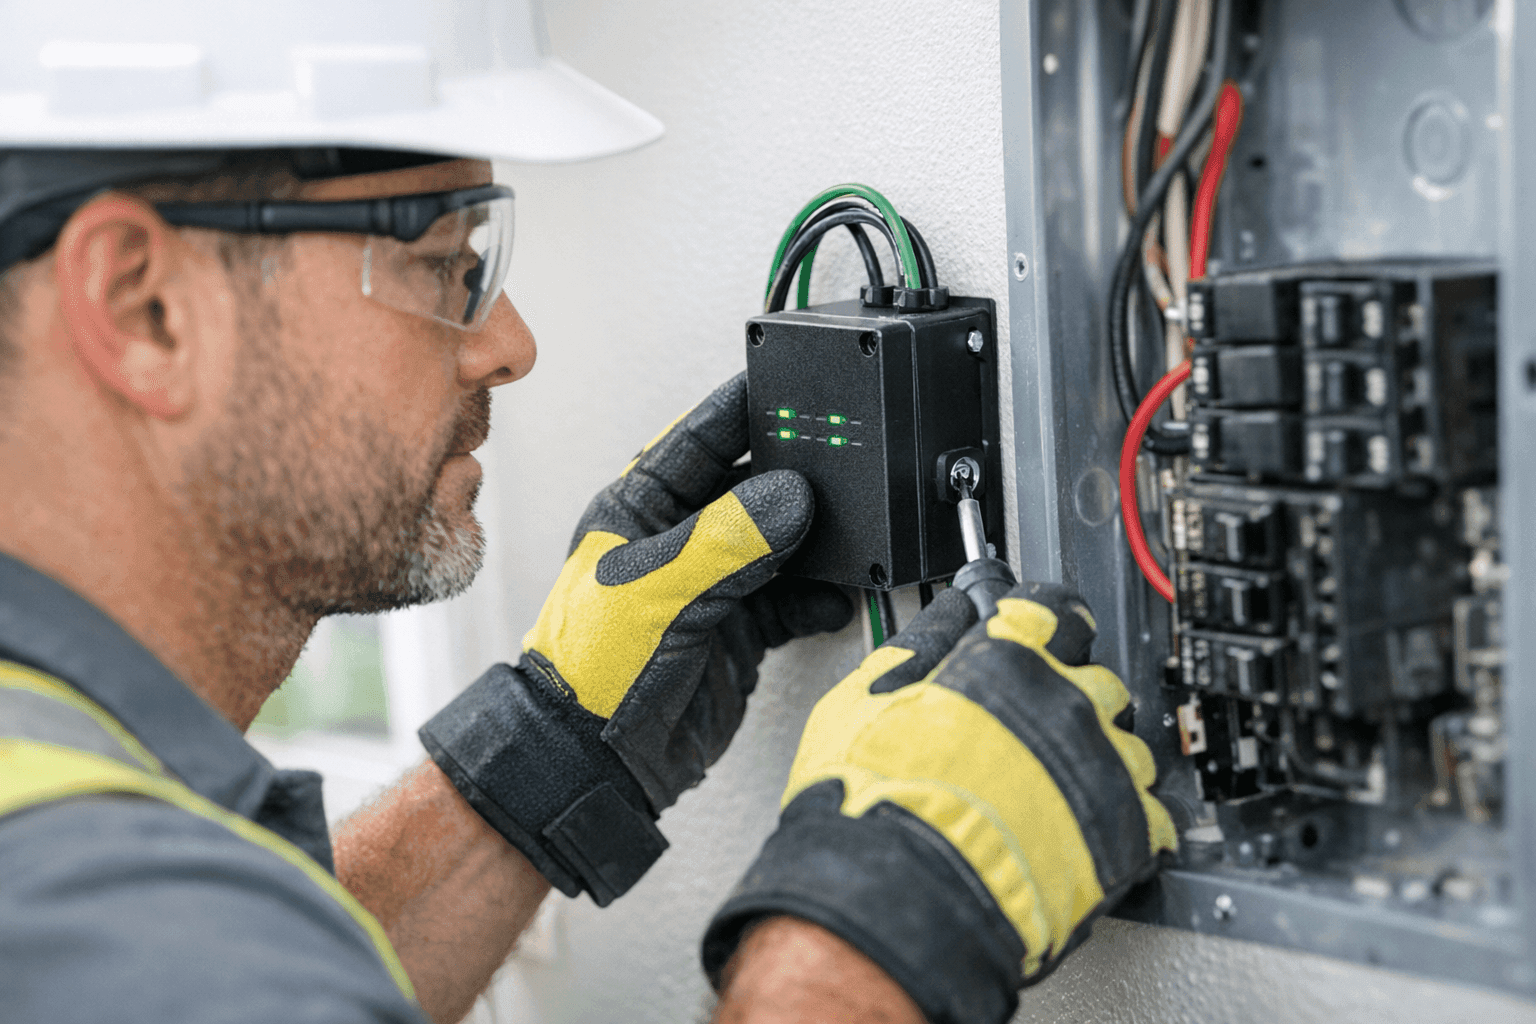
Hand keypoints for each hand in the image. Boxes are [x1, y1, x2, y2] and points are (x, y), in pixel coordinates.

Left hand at [420, 374, 851, 904]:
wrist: (598, 760)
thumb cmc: (589, 670)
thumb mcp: (657, 587)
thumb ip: (727, 539)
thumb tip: (788, 495)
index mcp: (639, 507)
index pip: (699, 440)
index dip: (743, 410)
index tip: (790, 386)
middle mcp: (679, 539)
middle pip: (751, 486)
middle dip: (795, 476)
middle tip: (840, 462)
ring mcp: (712, 583)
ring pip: (780, 541)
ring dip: (815, 541)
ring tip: (850, 536)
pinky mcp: (740, 627)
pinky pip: (793, 599)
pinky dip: (819, 598)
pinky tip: (836, 597)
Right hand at [703, 583, 1175, 1023]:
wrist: (899, 893)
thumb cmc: (872, 800)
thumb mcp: (864, 696)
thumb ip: (918, 644)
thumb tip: (949, 613)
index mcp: (1007, 657)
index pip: (1054, 611)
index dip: (1044, 625)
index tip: (1040, 636)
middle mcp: (1064, 700)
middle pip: (1097, 676)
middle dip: (1070, 695)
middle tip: (1033, 728)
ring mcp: (1101, 764)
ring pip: (1128, 742)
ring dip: (1099, 758)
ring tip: (1054, 790)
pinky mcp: (1127, 830)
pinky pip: (1152, 811)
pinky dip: (1125, 819)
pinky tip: (1085, 828)